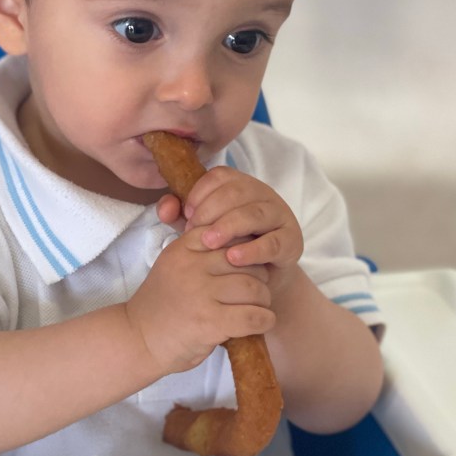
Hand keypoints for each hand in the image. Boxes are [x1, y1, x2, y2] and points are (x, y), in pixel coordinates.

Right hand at [125, 226, 274, 376]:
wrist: (138, 339)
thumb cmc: (163, 304)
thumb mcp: (174, 266)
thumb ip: (201, 252)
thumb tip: (246, 243)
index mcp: (183, 249)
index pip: (228, 234)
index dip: (244, 250)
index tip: (244, 266)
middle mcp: (191, 267)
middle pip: (246, 261)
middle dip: (259, 276)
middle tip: (256, 291)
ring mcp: (200, 294)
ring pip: (254, 287)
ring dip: (264, 300)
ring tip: (257, 307)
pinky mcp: (209, 322)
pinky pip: (254, 316)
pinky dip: (264, 320)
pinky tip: (260, 323)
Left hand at [156, 166, 302, 299]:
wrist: (257, 279)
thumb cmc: (225, 247)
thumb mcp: (199, 229)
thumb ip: (179, 215)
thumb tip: (164, 208)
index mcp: (239, 185)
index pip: (220, 176)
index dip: (200, 192)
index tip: (186, 213)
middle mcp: (261, 195)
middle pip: (237, 192)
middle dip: (211, 210)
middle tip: (192, 231)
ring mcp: (279, 216)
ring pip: (255, 213)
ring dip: (229, 226)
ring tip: (209, 242)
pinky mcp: (291, 241)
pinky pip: (274, 242)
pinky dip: (253, 250)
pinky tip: (233, 258)